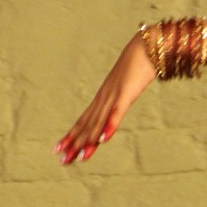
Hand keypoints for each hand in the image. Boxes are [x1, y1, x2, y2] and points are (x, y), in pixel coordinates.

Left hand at [54, 33, 156, 164]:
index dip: (71, 135)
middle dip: (74, 143)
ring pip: (98, 122)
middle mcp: (104, 98)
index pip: (84, 120)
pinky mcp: (126, 94)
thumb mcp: (127, 85)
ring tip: (80, 156)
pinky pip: (116, 112)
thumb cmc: (139, 64)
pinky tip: (103, 140)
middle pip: (87, 124)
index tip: (59, 149)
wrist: (147, 45)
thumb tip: (118, 104)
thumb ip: (121, 97)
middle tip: (62, 160)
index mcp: (103, 97)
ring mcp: (113, 95)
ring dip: (89, 140)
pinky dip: (109, 126)